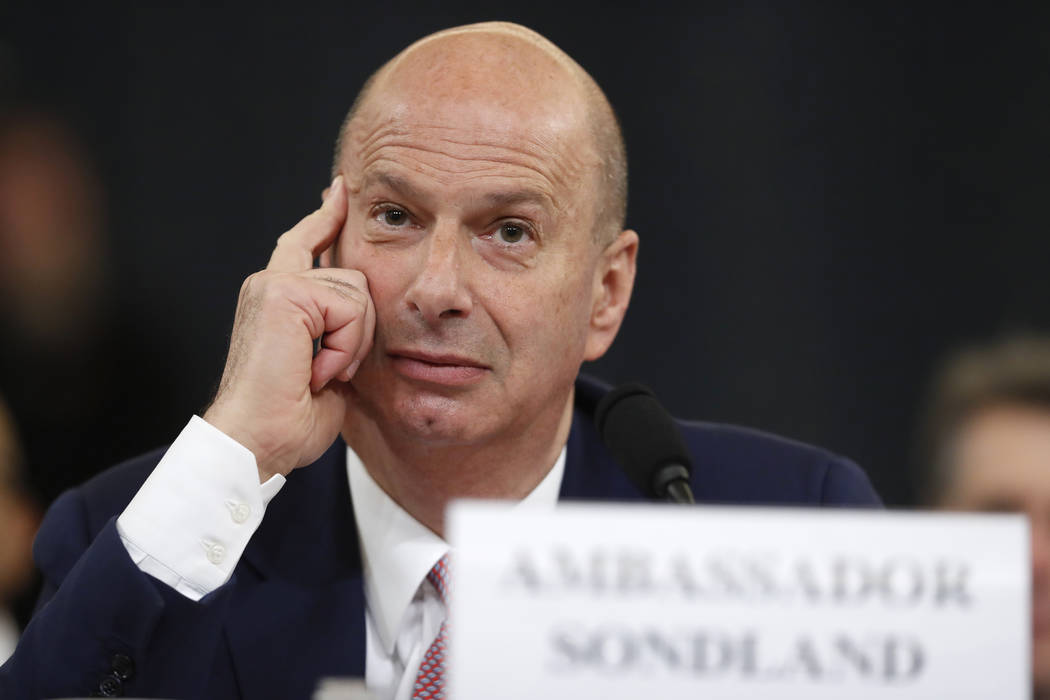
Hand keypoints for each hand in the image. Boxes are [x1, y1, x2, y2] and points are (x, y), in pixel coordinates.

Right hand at [203, 175, 374, 480]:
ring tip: (319, 375)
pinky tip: (317, 371)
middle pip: (355, 278)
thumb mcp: (324, 367)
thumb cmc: (289, 419)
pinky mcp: (283, 293)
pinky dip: (344, 348)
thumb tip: (358, 313)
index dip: (325, 217)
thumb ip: (336, 331)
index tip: (338, 190)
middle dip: (359, 332)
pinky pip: (349, 308)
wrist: (257, 442)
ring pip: (357, 294)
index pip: (305, 243)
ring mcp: (274, 285)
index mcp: (278, 299)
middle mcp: (271, 284)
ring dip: (351, 345)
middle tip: (329, 372)